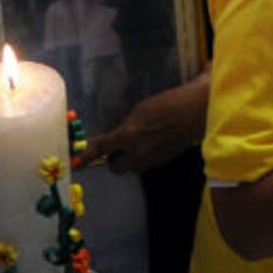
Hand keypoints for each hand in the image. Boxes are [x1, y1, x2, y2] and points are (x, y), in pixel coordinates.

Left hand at [79, 72, 208, 173]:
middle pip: (116, 167)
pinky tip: (153, 143)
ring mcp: (151, 159)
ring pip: (132, 168)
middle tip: (117, 147)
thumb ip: (125, 128)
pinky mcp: (162, 162)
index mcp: (129, 135)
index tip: (79, 162)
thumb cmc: (165, 105)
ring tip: (137, 143)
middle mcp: (138, 152)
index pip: (102, 148)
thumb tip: (117, 137)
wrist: (193, 113)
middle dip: (114, 159)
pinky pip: (147, 164)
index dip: (88, 155)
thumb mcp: (139, 111)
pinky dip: (145, 157)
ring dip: (130, 160)